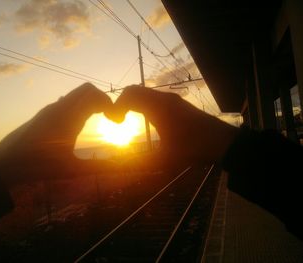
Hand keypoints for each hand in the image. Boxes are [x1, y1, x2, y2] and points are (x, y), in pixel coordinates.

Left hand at [0, 83, 115, 185]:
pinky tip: (78, 124)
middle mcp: (60, 108)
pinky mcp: (44, 114)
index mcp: (70, 117)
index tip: (116, 120)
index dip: (110, 104)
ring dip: (89, 101)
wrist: (5, 163)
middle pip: (87, 89)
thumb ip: (100, 166)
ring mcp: (50, 109)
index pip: (95, 96)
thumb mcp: (73, 169)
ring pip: (75, 94)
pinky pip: (66, 101)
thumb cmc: (40, 166)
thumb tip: (123, 167)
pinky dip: (78, 105)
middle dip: (102, 99)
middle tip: (109, 117)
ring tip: (97, 119)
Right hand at [105, 85, 238, 165]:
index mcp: (157, 108)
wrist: (222, 141)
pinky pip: (154, 97)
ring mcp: (172, 99)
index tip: (115, 123)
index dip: (116, 107)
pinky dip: (144, 103)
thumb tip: (120, 168)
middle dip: (122, 102)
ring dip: (133, 102)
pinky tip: (147, 119)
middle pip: (134, 90)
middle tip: (119, 120)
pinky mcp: (178, 103)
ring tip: (129, 119)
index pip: (129, 96)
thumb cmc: (193, 148)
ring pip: (145, 92)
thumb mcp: (165, 159)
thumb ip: (141, 162)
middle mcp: (163, 99)